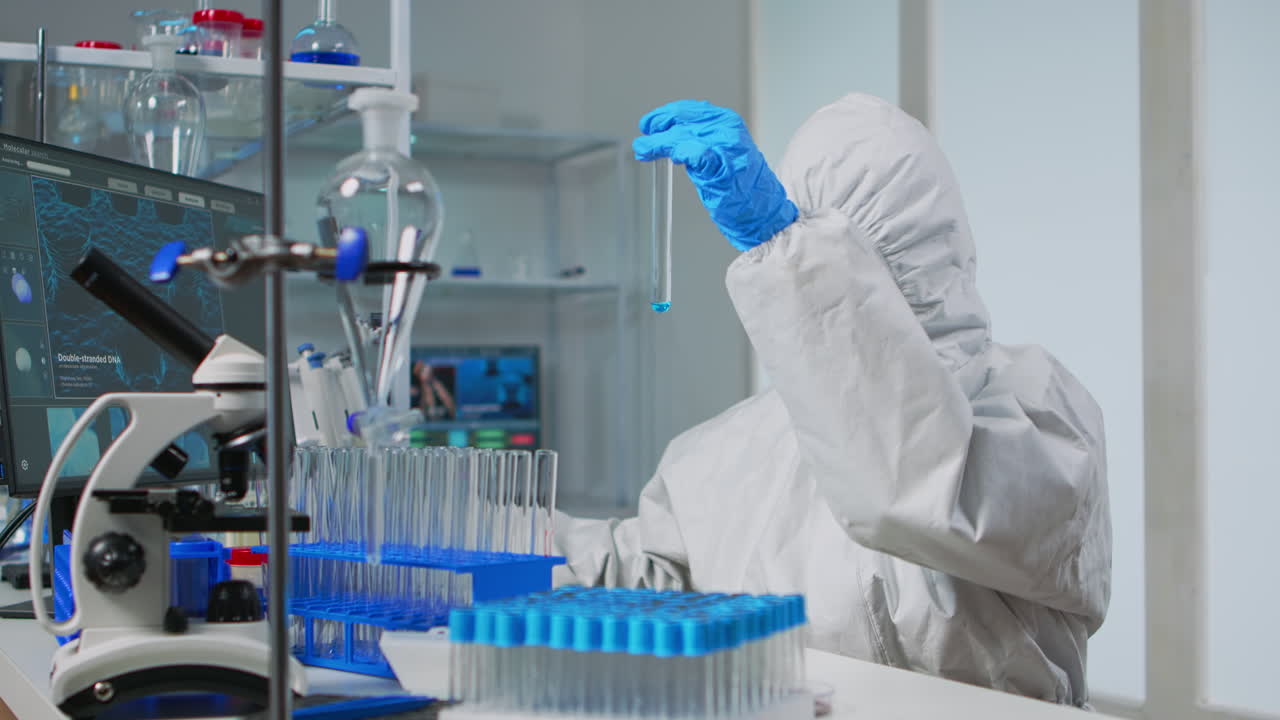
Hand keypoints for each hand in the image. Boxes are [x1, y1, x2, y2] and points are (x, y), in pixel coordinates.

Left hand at [633, 100, 797, 250]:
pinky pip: (697, 154)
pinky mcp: (724, 168)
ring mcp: (727, 148)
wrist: (763, 210)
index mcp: (726, 122)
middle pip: (683, 121)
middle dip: (659, 128)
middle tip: (643, 139)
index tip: (650, 123)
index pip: (689, 109)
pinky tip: (671, 157)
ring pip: (684, 136)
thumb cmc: (741, 186)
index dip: (665, 114)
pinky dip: (680, 152)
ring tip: (643, 150)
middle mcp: (727, 130)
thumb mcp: (718, 152)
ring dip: (659, 143)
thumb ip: (696, 141)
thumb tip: (665, 137)